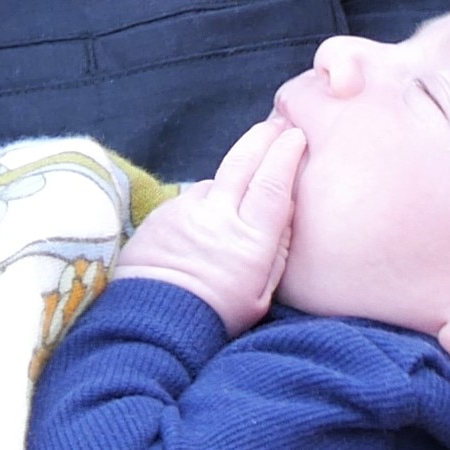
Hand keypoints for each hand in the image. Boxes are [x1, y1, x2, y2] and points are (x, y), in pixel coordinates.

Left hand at [108, 118, 303, 332]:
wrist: (152, 325)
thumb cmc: (214, 317)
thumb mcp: (261, 296)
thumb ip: (277, 251)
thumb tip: (286, 213)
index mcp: (250, 239)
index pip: (274, 181)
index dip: (287, 153)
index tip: (297, 135)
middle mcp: (217, 216)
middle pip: (245, 160)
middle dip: (263, 137)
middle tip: (277, 124)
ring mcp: (185, 211)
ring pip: (216, 180)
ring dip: (231, 175)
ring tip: (241, 183)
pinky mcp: (161, 214)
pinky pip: (190, 198)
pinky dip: (203, 201)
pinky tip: (204, 220)